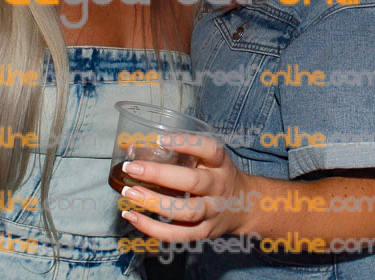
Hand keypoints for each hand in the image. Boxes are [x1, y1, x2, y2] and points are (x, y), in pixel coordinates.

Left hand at [119, 133, 250, 241]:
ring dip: (153, 202)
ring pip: (183, 211)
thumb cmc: (216, 176)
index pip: (209, 149)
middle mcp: (218, 187)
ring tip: (129, 193)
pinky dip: (151, 228)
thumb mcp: (209, 160)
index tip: (160, 140)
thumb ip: (182, 153)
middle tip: (132, 168)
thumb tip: (131, 147)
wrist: (245, 208)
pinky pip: (176, 234)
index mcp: (221, 164)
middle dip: (159, 174)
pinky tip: (132, 216)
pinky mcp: (202, 232)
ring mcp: (212, 212)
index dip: (185, 143)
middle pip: (192, 181)